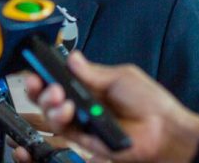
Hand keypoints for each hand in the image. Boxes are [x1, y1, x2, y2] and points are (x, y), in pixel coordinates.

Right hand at [16, 51, 198, 162]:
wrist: (164, 130)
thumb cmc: (150, 103)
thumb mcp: (121, 77)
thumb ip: (93, 71)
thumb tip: (71, 58)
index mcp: (88, 84)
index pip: (57, 76)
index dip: (42, 71)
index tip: (34, 64)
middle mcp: (80, 102)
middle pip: (46, 95)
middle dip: (37, 87)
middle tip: (39, 81)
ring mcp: (80, 121)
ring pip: (49, 112)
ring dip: (47, 102)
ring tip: (58, 96)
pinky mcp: (82, 139)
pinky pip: (61, 130)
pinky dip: (59, 118)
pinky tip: (67, 110)